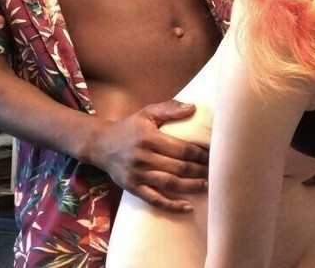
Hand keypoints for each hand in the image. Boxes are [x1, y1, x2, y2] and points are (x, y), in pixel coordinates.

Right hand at [88, 100, 208, 212]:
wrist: (100, 144)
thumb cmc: (129, 128)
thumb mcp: (147, 113)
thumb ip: (170, 108)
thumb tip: (193, 107)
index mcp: (149, 138)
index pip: (181, 148)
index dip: (200, 154)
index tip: (212, 155)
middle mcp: (143, 157)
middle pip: (179, 167)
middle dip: (199, 170)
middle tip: (214, 171)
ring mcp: (138, 175)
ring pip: (170, 184)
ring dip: (191, 187)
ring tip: (206, 185)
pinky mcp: (133, 188)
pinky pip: (155, 200)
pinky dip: (172, 206)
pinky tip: (188, 207)